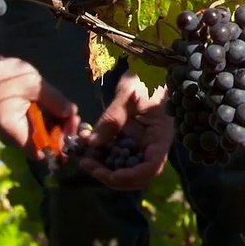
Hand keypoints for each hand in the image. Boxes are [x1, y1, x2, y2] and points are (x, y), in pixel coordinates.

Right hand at [0, 47, 78, 160]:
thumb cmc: (5, 76)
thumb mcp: (34, 86)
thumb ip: (55, 101)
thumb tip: (73, 114)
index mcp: (14, 131)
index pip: (42, 151)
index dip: (60, 142)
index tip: (71, 125)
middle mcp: (13, 136)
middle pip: (43, 143)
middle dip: (61, 131)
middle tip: (74, 115)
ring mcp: (13, 128)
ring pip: (40, 134)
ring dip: (56, 124)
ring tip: (69, 110)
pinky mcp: (15, 120)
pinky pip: (34, 125)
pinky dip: (47, 118)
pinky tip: (57, 107)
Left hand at [78, 72, 172, 189]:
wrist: (147, 68)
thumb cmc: (146, 78)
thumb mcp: (129, 94)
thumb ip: (112, 119)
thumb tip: (92, 144)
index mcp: (160, 137)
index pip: (151, 167)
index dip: (131, 176)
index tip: (110, 175)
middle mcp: (152, 147)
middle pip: (136, 176)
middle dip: (112, 176)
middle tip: (87, 165)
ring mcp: (140, 146)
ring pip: (124, 169)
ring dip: (104, 169)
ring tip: (84, 159)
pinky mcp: (129, 141)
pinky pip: (115, 156)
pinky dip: (101, 156)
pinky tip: (86, 147)